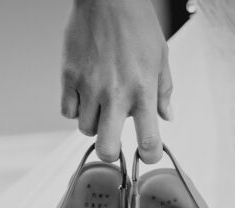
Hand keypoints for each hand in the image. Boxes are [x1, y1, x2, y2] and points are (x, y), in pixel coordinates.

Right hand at [61, 0, 172, 162]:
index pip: (148, 141)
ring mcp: (89, 87)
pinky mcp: (69, 77)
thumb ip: (164, 91)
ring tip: (100, 103)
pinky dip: (75, 108)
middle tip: (113, 140)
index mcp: (143, 91)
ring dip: (94, 122)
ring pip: (85, 129)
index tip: (147, 153)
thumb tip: (166, 117)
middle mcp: (115, 94)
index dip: (149, 155)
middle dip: (111, 152)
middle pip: (107, 148)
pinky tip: (85, 93)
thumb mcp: (161, 57)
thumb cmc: (137, 25)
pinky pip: (68, 111)